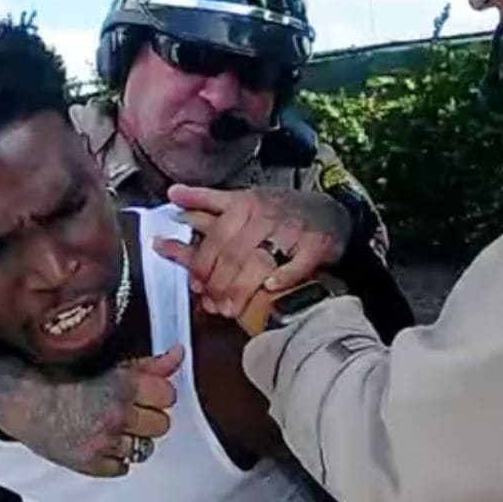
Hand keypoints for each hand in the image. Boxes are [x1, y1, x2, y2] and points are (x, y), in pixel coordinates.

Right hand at [0, 345, 183, 476]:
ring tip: (115, 425)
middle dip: (148, 415)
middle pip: (161, 424)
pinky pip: (123, 468)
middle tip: (130, 409)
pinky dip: (116, 457)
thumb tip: (178, 355)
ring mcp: (104, 443)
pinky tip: (102, 441)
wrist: (19, 398)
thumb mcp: (107, 363)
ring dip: (134, 437)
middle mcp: (117, 416)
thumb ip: (148, 364)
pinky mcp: (90, 464)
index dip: (158, 393)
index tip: (147, 392)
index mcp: (123, 386)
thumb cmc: (58, 376)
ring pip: (145, 448)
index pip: (169, 395)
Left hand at [156, 185, 350, 318]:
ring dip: (241, 288)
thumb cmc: (279, 210)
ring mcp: (291, 230)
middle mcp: (265, 215)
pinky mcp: (315, 245)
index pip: (214, 236)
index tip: (195, 285)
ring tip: (230, 309)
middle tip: (211, 303)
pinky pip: (297, 264)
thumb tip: (173, 194)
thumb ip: (206, 200)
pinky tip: (269, 289)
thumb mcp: (242, 199)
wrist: (328, 212)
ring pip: (259, 261)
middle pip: (233, 253)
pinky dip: (282, 278)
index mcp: (244, 204)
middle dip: (218, 282)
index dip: (201, 264)